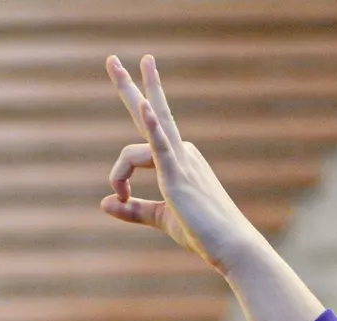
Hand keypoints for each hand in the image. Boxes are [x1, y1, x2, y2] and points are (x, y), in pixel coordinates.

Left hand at [102, 55, 263, 273]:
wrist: (232, 246)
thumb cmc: (204, 234)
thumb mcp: (163, 218)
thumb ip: (134, 209)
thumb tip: (104, 203)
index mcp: (181, 162)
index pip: (143, 147)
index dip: (121, 172)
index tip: (121, 195)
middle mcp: (183, 154)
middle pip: (151, 112)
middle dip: (130, 85)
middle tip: (111, 59)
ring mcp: (182, 162)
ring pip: (141, 133)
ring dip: (124, 133)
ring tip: (116, 113)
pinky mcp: (179, 176)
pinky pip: (161, 144)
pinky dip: (152, 125)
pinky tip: (145, 106)